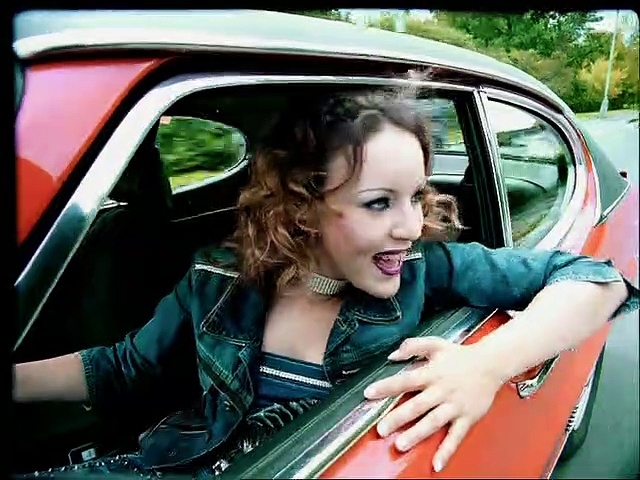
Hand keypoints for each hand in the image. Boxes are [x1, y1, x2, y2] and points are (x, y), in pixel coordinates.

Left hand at [363, 337, 503, 472]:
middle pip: (417, 405)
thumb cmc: (460, 355)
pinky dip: (447, 450)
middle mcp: (442, 391)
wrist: (491, 364)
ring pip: (433, 422)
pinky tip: (437, 463)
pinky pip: (456, 436)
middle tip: (381, 429)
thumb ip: (412, 346)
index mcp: (432, 373)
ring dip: (417, 434)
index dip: (387, 386)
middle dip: (398, 417)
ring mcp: (455, 406)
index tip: (369, 393)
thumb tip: (392, 355)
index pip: (405, 380)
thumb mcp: (435, 343)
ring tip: (401, 445)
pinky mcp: (467, 418)